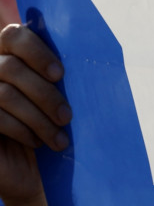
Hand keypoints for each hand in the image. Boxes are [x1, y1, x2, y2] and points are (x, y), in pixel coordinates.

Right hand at [0, 23, 70, 202]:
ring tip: (59, 139)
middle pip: (11, 68)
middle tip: (67, 117)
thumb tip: (92, 62)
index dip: (37, 52)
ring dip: (38, 118)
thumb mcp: (59, 96)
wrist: (29, 170)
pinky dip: (20, 130)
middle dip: (45, 94)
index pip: (15, 35)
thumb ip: (61, 75)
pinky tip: (36, 142)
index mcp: (9, 52)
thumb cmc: (51, 125)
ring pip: (5, 94)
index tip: (60, 74)